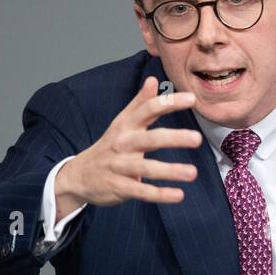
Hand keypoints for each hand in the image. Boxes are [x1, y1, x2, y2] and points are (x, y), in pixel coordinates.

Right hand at [55, 76, 201, 210]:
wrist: (78, 175)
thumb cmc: (109, 146)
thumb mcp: (121, 123)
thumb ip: (140, 103)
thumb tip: (153, 79)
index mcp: (126, 125)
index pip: (148, 109)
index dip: (169, 103)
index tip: (192, 99)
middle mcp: (123, 144)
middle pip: (150, 139)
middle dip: (174, 138)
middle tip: (197, 139)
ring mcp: (120, 166)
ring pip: (146, 167)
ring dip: (170, 170)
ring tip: (193, 173)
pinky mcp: (119, 187)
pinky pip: (141, 191)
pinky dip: (160, 194)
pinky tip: (179, 195)